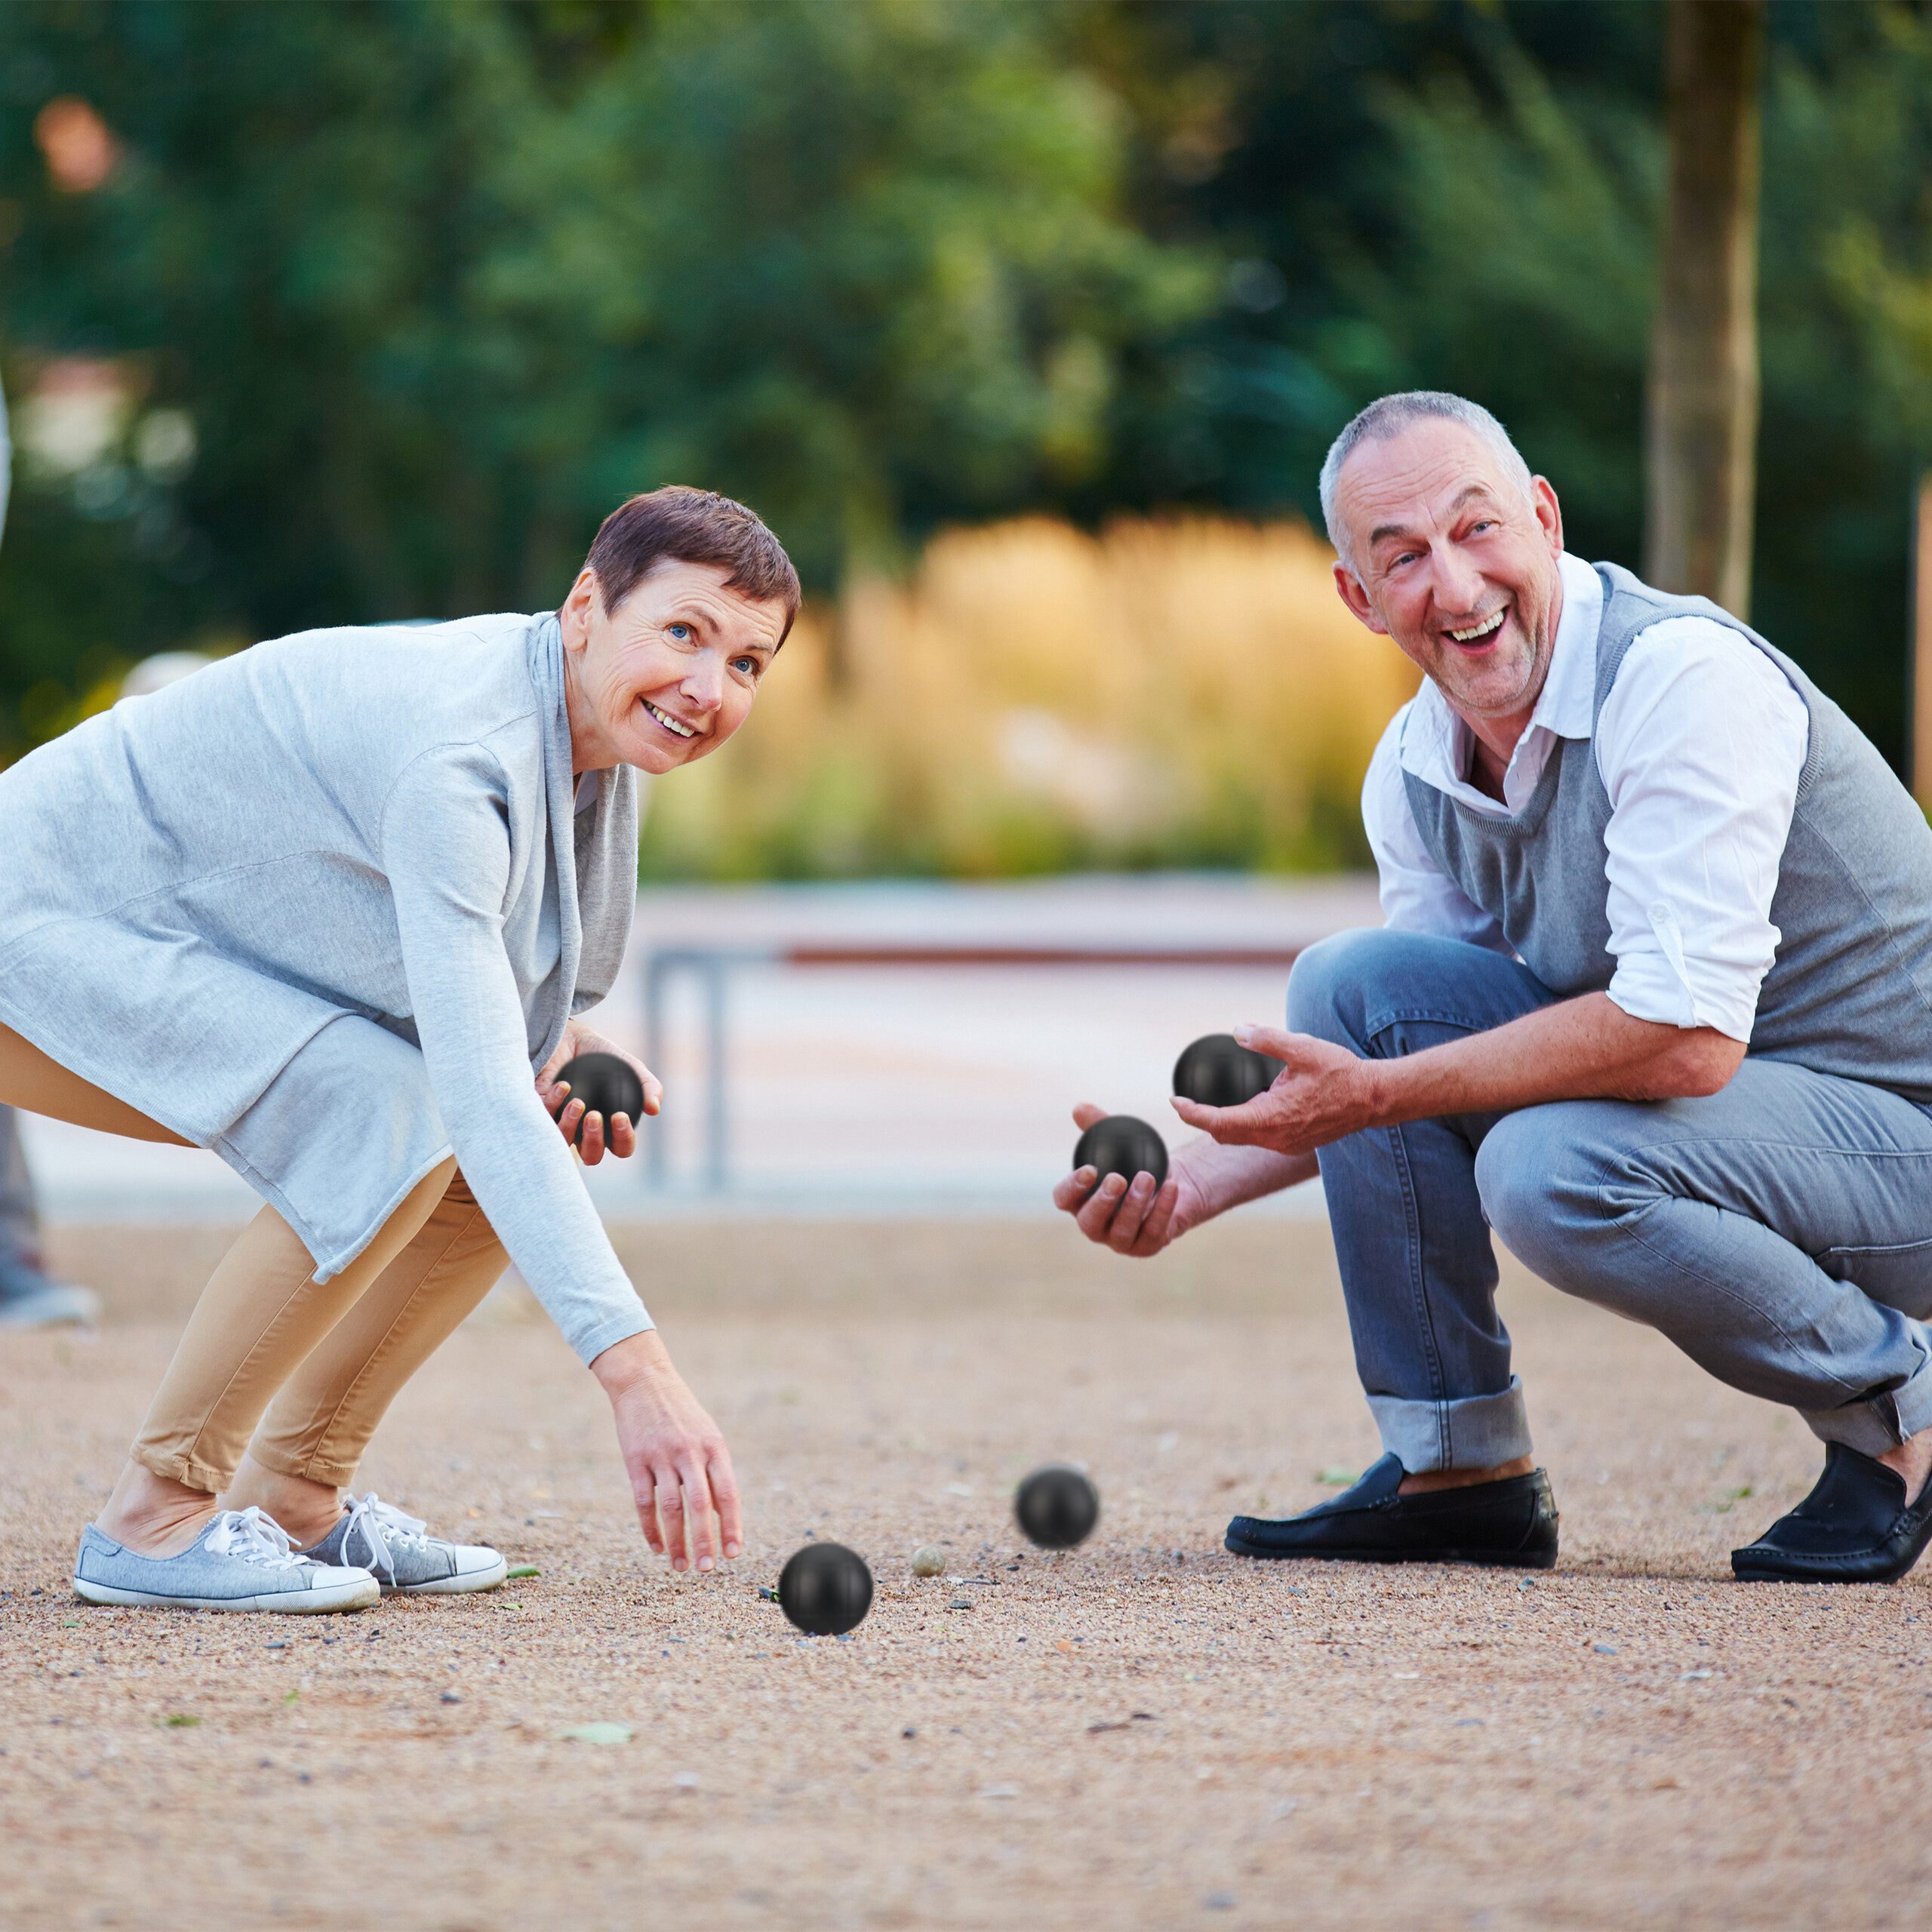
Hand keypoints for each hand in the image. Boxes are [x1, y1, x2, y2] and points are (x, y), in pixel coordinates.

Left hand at [537, 1019, 661, 1165]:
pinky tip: (563, 1085)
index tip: (620, 1117)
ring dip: (570, 1126)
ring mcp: (562, 1121)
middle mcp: (586, 1130)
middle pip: (592, 1155)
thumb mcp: (629, 1066)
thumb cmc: (601, 1055)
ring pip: (564, 1143)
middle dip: (593, 1139)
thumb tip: (654, 1109)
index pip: (622, 1147)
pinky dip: (554, 1103)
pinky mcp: (541, 1109)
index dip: (623, 1139)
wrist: (570, 1035)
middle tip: (594, 1115)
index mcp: (611, 1125)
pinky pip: (544, 1118)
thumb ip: (646, 1085)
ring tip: (577, 1103)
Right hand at [591, 1331, 741, 1571]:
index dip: (731, 1525)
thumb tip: (720, 1514)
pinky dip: (651, 1528)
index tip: (734, 1553)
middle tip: (707, 1569)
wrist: (645, 1382)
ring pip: (671, 1508)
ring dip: (676, 1541)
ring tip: (680, 1566)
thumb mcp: (707, 1434)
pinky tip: (657, 1546)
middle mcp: (690, 1452)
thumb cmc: (682, 1414)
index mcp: (714, 1447)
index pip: (727, 1493)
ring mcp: (661, 1456)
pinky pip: (644, 1501)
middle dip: (704, 1540)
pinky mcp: (635, 1461)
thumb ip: (714, 1471)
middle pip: (700, 1505)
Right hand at [1052, 1103, 1206, 1256]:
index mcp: (1080, 1201)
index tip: (1089, 1169)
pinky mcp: (1147, 1246)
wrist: (1174, 1181)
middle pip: (1089, 1223)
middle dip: (1102, 1202)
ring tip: (1148, 1177)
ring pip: (1122, 1232)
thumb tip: (1080, 1108)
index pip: (1064, 1199)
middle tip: (1117, 1179)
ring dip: (1134, 1205)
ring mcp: (1121, 1240)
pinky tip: (1172, 1186)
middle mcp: (1097, 1225)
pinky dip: (1163, 1209)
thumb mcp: (1118, 1139)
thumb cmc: (1136, 1161)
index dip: (1072, 1188)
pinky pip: (1153, 1233)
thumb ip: (1097, 1124)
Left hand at [1170, 1023, 1375, 1157]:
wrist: (1374, 1098)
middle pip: (1224, 1134)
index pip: (1218, 1122)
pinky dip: (1244, 1125)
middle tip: (1185, 1102)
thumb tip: (1237, 1029)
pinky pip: (1259, 1138)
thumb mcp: (1302, 1047)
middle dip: (1202, 1120)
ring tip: (1209, 1104)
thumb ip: (1267, 1039)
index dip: (1192, 1114)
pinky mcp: (1294, 1144)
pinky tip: (1247, 1107)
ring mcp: (1285, 1144)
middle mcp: (1275, 1138)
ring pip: (1242, 1138)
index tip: (1175, 1102)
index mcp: (1271, 1118)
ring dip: (1224, 1123)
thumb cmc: (1341, 1072)